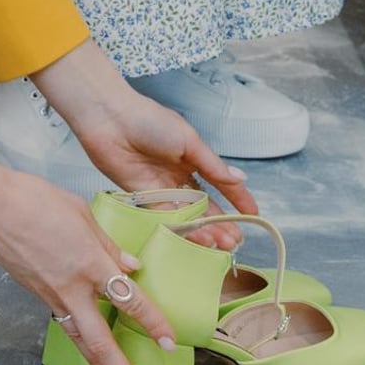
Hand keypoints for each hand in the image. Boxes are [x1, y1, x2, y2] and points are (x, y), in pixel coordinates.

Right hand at [0, 148, 178, 364]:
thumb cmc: (32, 199)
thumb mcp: (79, 212)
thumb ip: (107, 243)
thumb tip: (130, 265)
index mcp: (90, 262)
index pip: (130, 300)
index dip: (152, 323)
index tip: (170, 342)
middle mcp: (72, 287)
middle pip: (101, 339)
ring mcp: (51, 294)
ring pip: (79, 339)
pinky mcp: (35, 294)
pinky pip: (62, 322)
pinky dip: (77, 339)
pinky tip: (85, 344)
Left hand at [31, 42, 258, 247]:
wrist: (111, 120)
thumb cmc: (150, 121)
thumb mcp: (190, 141)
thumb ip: (212, 165)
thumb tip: (240, 178)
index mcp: (193, 157)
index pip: (220, 182)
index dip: (237, 198)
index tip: (253, 215)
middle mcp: (179, 176)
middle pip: (204, 204)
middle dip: (222, 222)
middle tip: (236, 241)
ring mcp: (161, 188)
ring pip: (188, 215)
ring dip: (206, 229)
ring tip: (223, 244)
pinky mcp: (143, 198)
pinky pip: (166, 217)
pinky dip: (184, 228)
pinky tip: (199, 236)